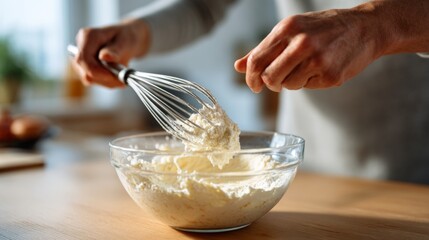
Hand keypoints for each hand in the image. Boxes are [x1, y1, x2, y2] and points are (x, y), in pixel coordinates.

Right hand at [72, 19, 149, 87]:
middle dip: (105, 78)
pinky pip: (94, 81)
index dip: (97, 72)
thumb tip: (104, 56)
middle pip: (85, 71)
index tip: (115, 77)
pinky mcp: (85, 68)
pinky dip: (108, 81)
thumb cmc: (128, 37)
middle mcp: (80, 47)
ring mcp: (81, 59)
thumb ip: (115, 50)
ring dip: (108, 80)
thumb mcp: (126, 42)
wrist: (128, 40)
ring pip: (89, 79)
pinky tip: (117, 75)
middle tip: (123, 79)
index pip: (83, 59)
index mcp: (87, 36)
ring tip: (122, 73)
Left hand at [234, 6, 383, 91]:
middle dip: (270, 84)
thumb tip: (237, 66)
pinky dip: (309, 83)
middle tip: (277, 82)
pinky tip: (320, 69)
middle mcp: (301, 42)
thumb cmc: (323, 29)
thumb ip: (264, 49)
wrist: (366, 28)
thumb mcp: (292, 30)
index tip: (253, 85)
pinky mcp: (330, 76)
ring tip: (306, 68)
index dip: (250, 77)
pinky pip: (307, 88)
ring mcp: (317, 60)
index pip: (256, 60)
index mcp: (287, 28)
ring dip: (291, 82)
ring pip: (287, 86)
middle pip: (269, 78)